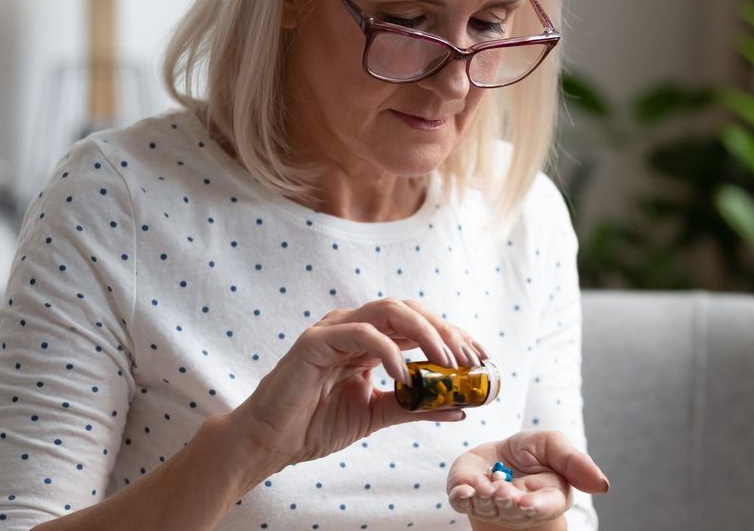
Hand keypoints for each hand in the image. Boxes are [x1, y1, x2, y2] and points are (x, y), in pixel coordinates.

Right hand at [234, 297, 487, 469]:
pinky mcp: (315, 341)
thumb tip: (460, 408)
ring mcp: (335, 329)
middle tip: (470, 360)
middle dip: (445, 332)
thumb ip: (415, 407)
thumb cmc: (317, 424)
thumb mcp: (377, 415)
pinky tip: (404, 376)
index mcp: (370, 340)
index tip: (482, 358)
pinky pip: (360, 334)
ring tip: (446, 364)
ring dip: (425, 333)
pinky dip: (388, 351)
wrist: (272, 442)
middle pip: (410, 311)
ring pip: (389, 311)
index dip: (452, 336)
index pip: (419, 324)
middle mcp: (355, 327)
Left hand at [446, 430, 608, 527]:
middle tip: (504, 492)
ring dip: (485, 499)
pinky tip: (463, 492)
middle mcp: (518, 506)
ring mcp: (490, 505)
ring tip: (485, 488)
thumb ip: (575, 463)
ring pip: (488, 508)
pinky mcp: (465, 497)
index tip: (527, 502)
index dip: (535, 506)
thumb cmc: (531, 453)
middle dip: (508, 502)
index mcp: (545, 497)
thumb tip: (603, 485)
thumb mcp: (554, 446)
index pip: (544, 506)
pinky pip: (461, 502)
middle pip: (514, 510)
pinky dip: (461, 498)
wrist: (499, 456)